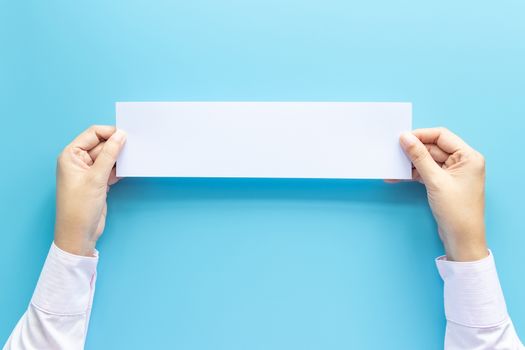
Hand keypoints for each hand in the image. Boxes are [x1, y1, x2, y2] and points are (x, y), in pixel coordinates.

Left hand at [54, 125, 126, 256]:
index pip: (93, 134)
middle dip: (117, 146)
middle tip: (135, 146)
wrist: (79, 234)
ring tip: (134, 158)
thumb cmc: (79, 208)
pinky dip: (119, 169)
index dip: (110, 133)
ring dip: (120, 158)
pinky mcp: (98, 182)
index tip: (128, 135)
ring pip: (108, 157)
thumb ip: (109, 154)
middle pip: (102, 145)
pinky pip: (111, 169)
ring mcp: (89, 172)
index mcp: (71, 155)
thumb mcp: (96, 178)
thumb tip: (121, 135)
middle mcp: (78, 161)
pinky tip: (129, 170)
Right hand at [397, 127, 487, 261]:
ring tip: (393, 165)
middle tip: (394, 150)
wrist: (461, 239)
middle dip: (414, 150)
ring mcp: (453, 173)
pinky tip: (398, 176)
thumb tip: (405, 138)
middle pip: (433, 147)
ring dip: (411, 163)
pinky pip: (426, 172)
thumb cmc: (457, 211)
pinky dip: (413, 174)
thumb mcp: (435, 180)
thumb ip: (419, 157)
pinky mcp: (444, 183)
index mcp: (469, 156)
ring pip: (428, 160)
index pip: (442, 136)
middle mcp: (463, 162)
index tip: (402, 138)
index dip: (421, 135)